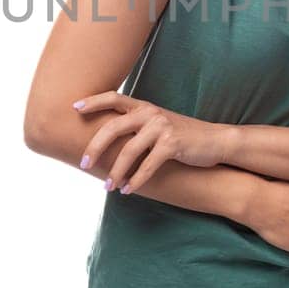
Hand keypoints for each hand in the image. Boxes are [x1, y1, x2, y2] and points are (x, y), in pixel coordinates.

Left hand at [72, 92, 232, 194]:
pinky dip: (136, 180)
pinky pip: (148, 165)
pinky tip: (128, 190)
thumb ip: (136, 126)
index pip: (114, 97)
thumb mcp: (158, 124)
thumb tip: (107, 140)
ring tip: (108, 186)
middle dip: (94, 147)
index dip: (93, 101)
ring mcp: (161, 127)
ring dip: (115, 172)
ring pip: (129, 151)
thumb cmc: (182, 135)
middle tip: (83, 164)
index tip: (74, 107)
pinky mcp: (172, 144)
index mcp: (144, 106)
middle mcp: (150, 113)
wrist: (215, 141)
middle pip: (113, 128)